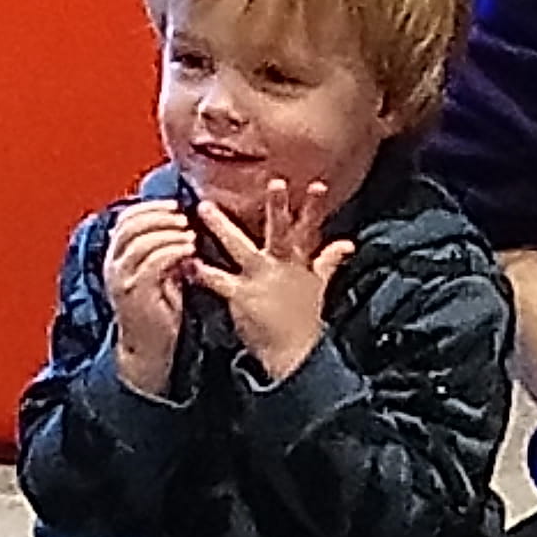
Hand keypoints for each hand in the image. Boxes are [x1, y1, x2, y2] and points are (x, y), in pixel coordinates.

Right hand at [102, 202, 198, 388]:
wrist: (149, 350)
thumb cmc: (158, 310)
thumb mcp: (158, 273)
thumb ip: (161, 249)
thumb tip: (179, 222)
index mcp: (115, 258)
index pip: (125, 220)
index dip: (149, 207)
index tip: (175, 205)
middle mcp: (112, 266)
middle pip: (131, 226)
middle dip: (159, 215)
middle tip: (183, 217)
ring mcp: (121, 279)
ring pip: (141, 241)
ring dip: (168, 232)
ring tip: (189, 234)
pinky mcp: (136, 293)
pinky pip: (153, 262)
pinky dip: (173, 250)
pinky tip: (190, 250)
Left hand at [189, 181, 351, 384]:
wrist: (294, 355)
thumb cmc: (304, 320)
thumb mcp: (319, 286)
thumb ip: (329, 260)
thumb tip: (347, 244)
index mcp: (297, 262)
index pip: (308, 229)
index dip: (314, 207)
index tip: (317, 184)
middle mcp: (280, 266)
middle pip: (280, 231)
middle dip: (278, 207)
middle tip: (274, 182)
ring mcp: (260, 280)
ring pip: (240, 247)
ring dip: (222, 227)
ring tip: (204, 208)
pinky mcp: (241, 296)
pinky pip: (219, 281)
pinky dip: (203, 272)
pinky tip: (189, 262)